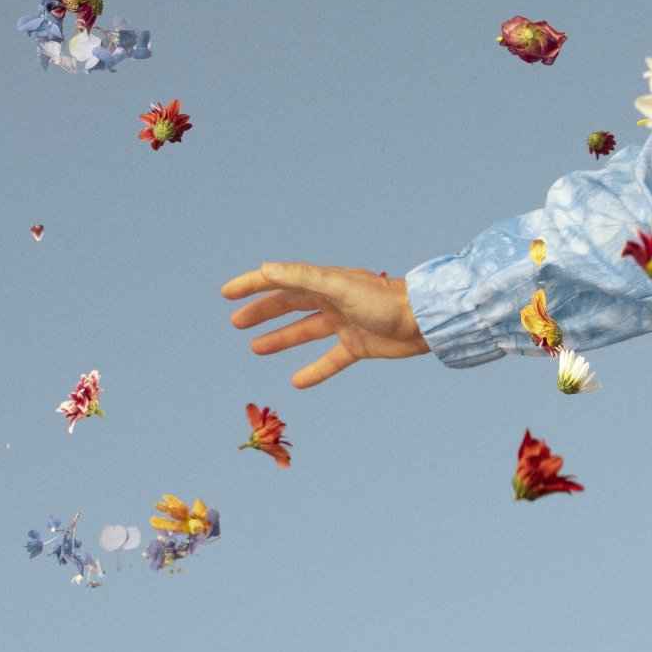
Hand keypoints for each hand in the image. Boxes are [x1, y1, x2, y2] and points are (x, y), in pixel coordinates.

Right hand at [222, 262, 428, 388]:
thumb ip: (303, 278)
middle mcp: (333, 300)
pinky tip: (297, 382)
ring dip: (280, 339)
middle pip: (289, 305)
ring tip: (255, 349)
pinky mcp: (360, 346)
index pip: (280, 280)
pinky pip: (331, 359)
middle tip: (236, 324)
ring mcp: (346, 323)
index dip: (252, 285)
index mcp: (325, 283)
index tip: (227, 294)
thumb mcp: (339, 286)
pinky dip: (315, 370)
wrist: (425, 322)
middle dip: (262, 313)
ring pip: (305, 331)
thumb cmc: (385, 300)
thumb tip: (267, 269)